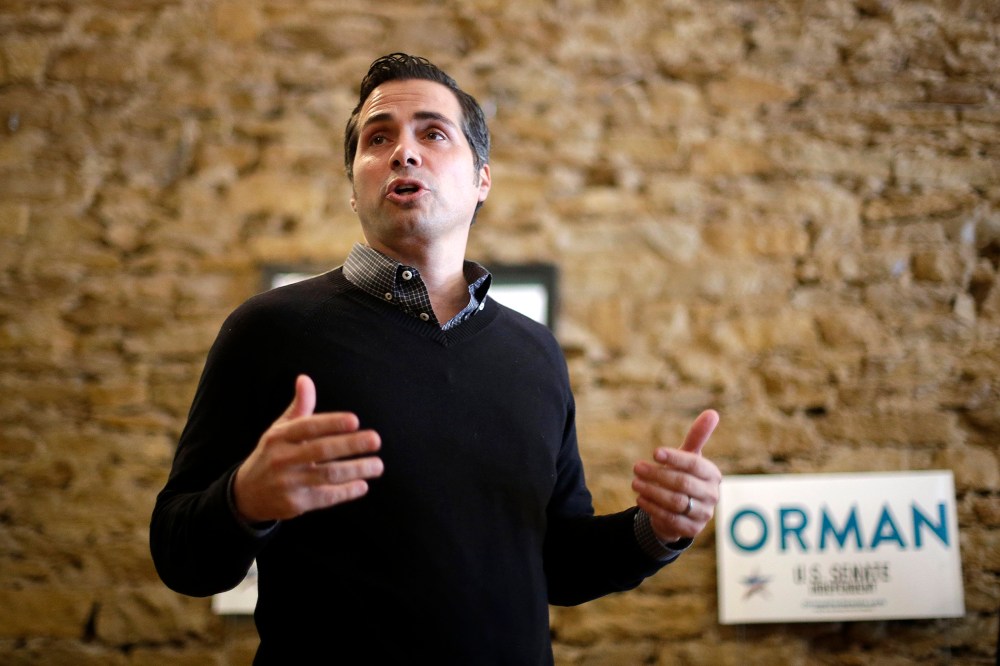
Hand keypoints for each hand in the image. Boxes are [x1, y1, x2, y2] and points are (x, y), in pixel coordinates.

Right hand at [232, 375, 382, 522]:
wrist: (247, 493)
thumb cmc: (272, 454)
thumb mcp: (279, 430)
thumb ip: (299, 407)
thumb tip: (305, 379)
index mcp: (279, 437)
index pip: (308, 427)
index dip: (331, 423)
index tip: (355, 420)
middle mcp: (282, 458)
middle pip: (321, 450)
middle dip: (351, 445)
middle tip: (376, 440)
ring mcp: (288, 483)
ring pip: (328, 475)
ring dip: (356, 470)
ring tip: (378, 465)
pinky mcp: (295, 504)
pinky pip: (326, 497)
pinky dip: (346, 492)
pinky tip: (362, 486)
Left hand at [631, 409, 721, 543]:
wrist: (681, 510)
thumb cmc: (684, 476)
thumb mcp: (689, 457)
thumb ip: (698, 436)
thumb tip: (712, 412)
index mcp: (712, 474)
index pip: (694, 464)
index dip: (674, 458)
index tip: (654, 452)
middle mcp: (712, 495)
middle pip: (683, 484)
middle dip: (658, 475)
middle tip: (637, 467)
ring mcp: (703, 514)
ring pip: (676, 502)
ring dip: (652, 491)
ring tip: (635, 482)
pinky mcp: (691, 530)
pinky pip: (670, 519)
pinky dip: (653, 508)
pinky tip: (640, 498)